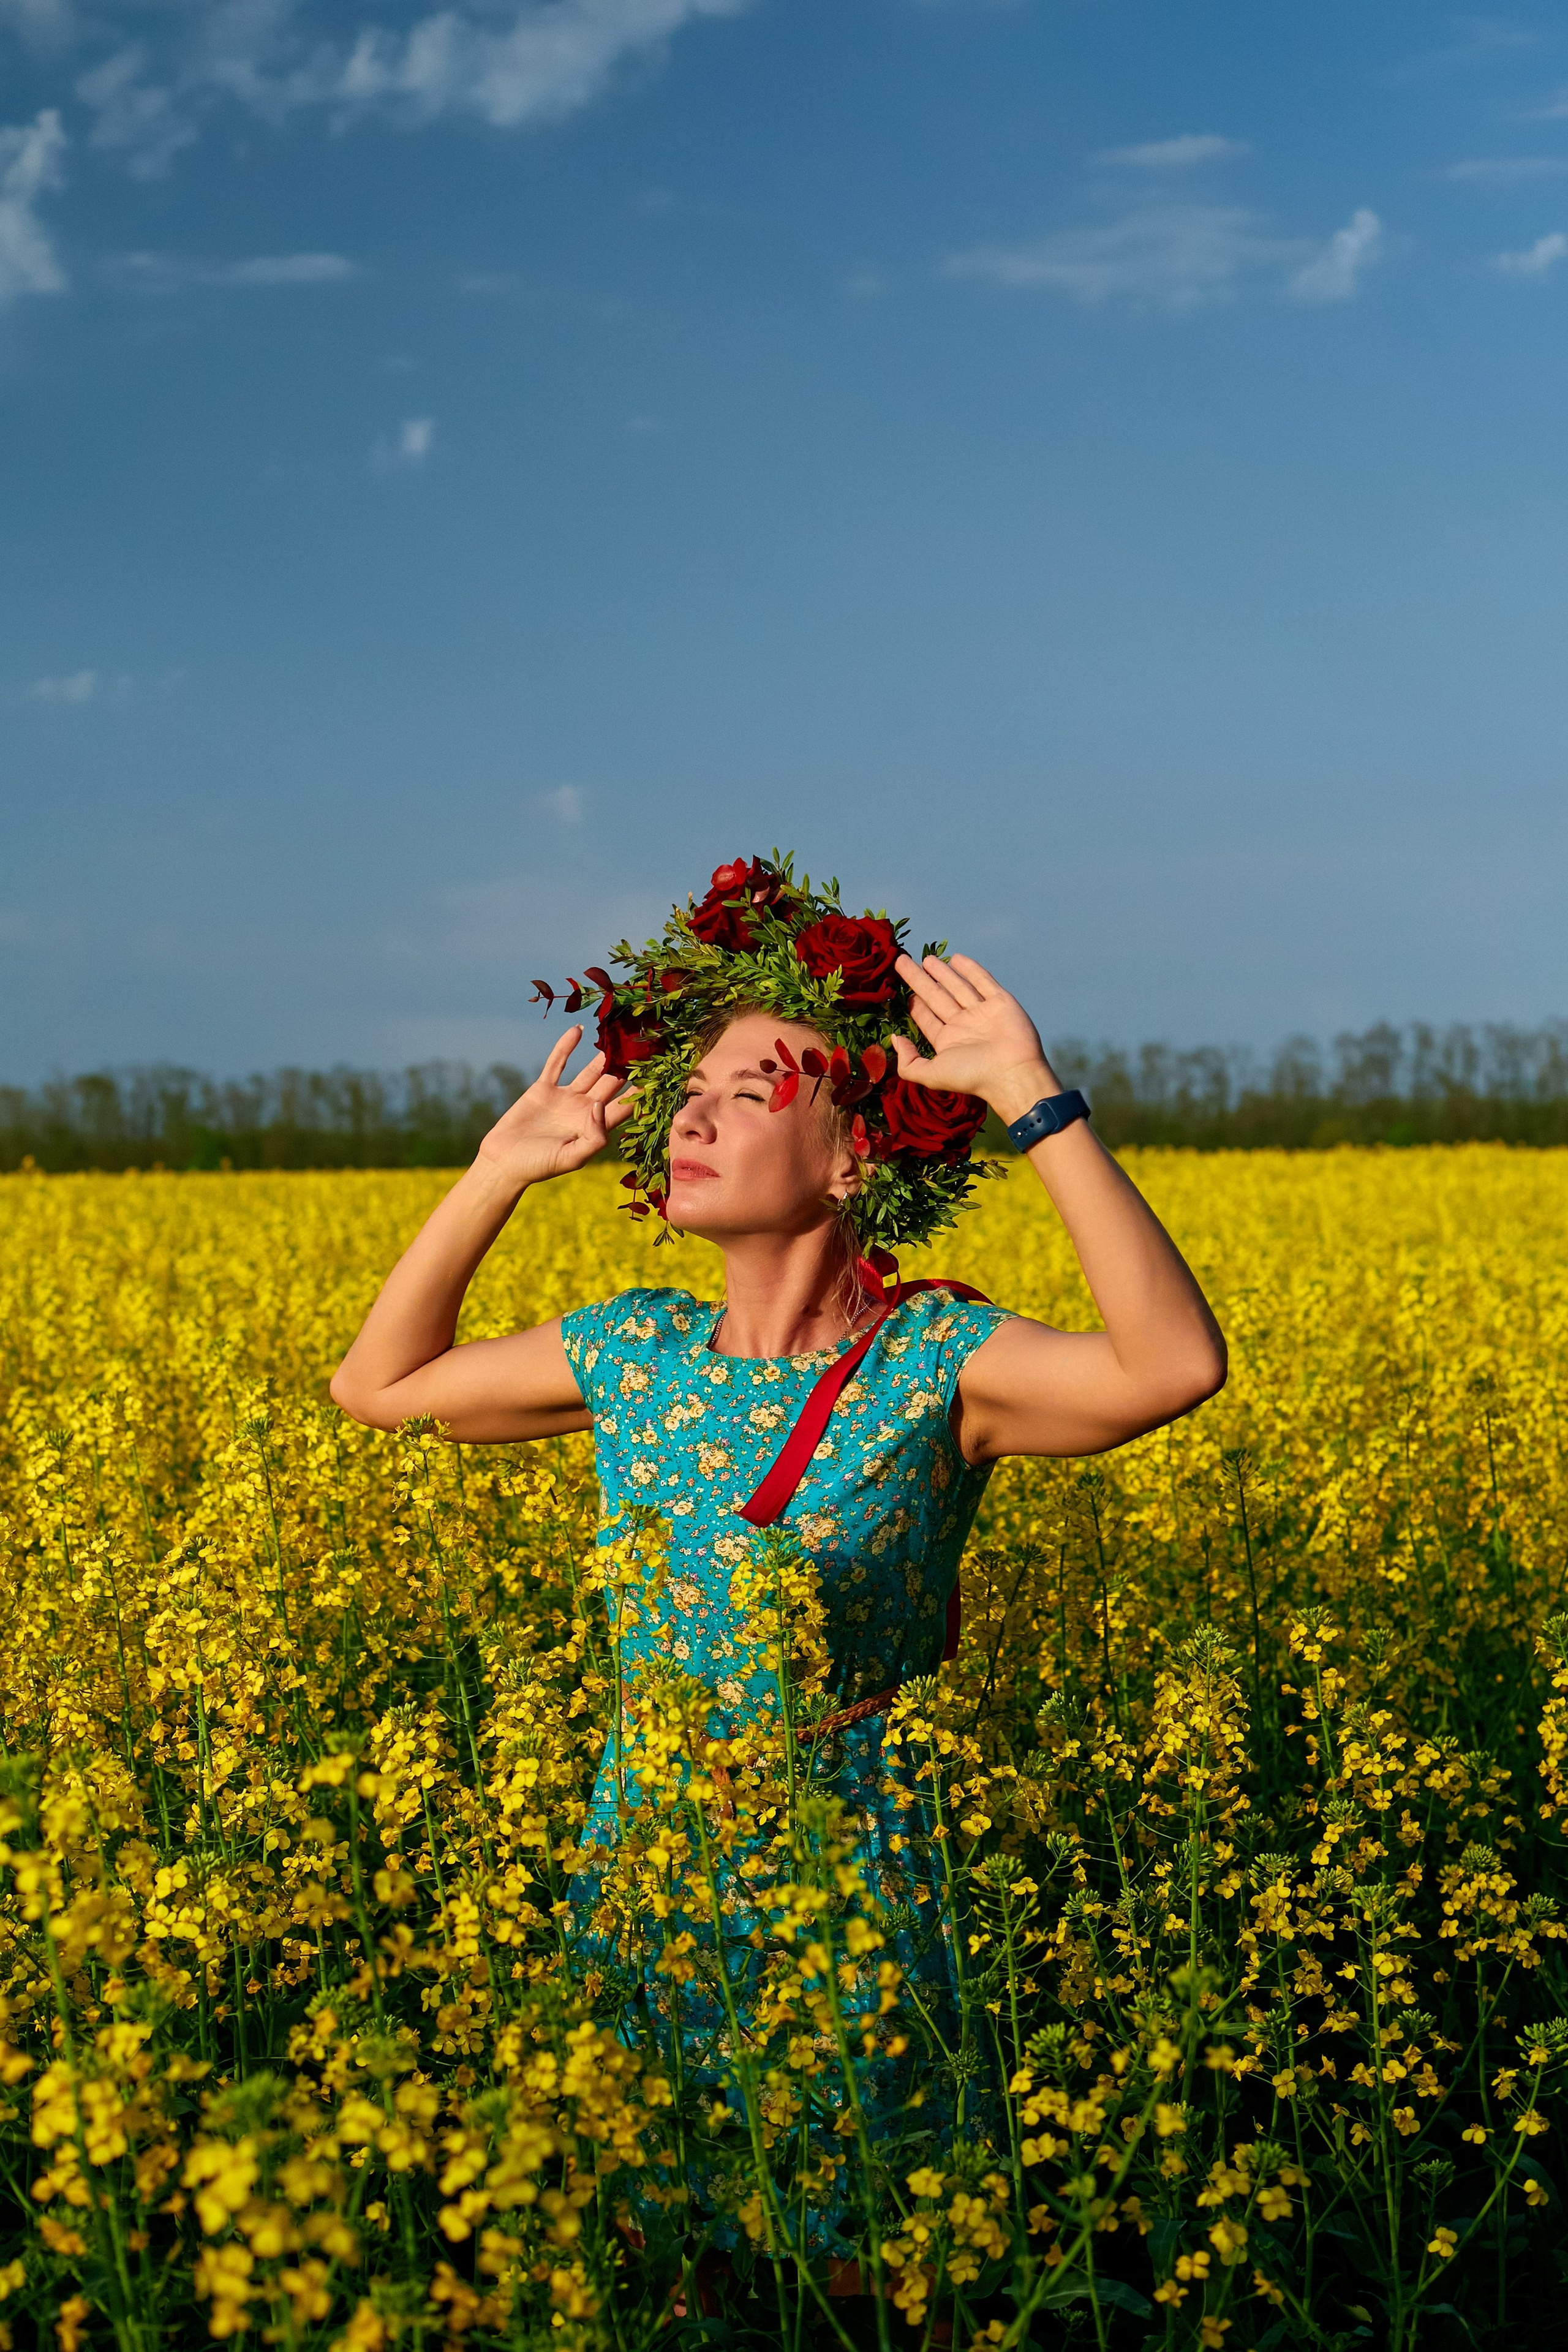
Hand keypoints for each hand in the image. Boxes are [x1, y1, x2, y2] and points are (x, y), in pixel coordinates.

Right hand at [474, 1027, 635, 1189]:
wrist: (504, 1162)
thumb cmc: (539, 1166)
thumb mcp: (572, 1158)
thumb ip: (594, 1136)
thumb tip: (602, 1106)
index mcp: (596, 1127)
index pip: (625, 1106)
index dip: (641, 1092)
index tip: (657, 1073)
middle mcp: (585, 1109)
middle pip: (612, 1084)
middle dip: (627, 1067)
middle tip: (644, 1045)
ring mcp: (565, 1097)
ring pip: (590, 1070)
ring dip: (603, 1054)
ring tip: (618, 1034)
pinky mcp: (544, 1089)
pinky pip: (557, 1063)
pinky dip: (566, 1046)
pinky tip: (578, 1029)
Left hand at [891, 953, 1057, 1122]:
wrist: (1013, 1072)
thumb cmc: (972, 1076)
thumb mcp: (932, 1075)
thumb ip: (909, 1062)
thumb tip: (894, 1039)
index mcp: (948, 1041)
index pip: (927, 1018)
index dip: (915, 1004)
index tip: (902, 990)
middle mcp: (964, 1024)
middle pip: (937, 997)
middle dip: (920, 980)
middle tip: (903, 962)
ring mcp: (982, 1012)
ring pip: (958, 986)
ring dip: (942, 972)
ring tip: (927, 958)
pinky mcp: (1000, 1002)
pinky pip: (983, 982)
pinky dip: (971, 970)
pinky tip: (956, 959)